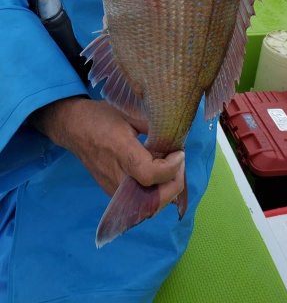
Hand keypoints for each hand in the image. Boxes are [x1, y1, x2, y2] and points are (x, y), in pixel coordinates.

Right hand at [29, 97, 184, 208]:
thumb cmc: (102, 117)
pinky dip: (155, 192)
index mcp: (120, 150)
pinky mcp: (112, 192)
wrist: (74, 128)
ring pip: (148, 205)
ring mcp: (112, 187)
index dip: (171, 169)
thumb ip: (153, 126)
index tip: (179, 152)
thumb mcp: (130, 112)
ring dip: (166, 190)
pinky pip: (139, 201)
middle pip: (153, 199)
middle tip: (179, 163)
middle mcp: (116, 175)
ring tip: (171, 168)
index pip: (150, 174)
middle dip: (175, 185)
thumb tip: (176, 138)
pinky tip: (159, 173)